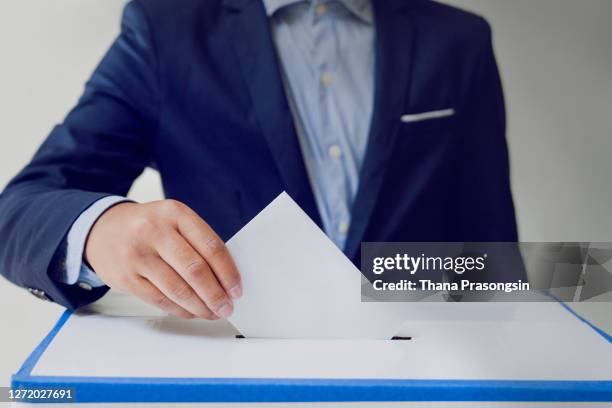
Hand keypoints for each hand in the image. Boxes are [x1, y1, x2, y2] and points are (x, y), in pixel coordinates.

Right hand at [85, 200, 241, 318]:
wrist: (102, 229)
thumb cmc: (149, 227)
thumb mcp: (173, 220)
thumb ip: (198, 242)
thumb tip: (226, 278)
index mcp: (175, 213)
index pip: (210, 245)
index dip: (228, 271)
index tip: (237, 289)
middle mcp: (155, 231)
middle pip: (195, 269)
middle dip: (216, 294)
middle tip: (227, 307)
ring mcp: (138, 255)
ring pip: (178, 289)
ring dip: (200, 306)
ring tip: (213, 313)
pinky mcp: (126, 277)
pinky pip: (160, 300)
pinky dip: (180, 309)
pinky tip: (191, 311)